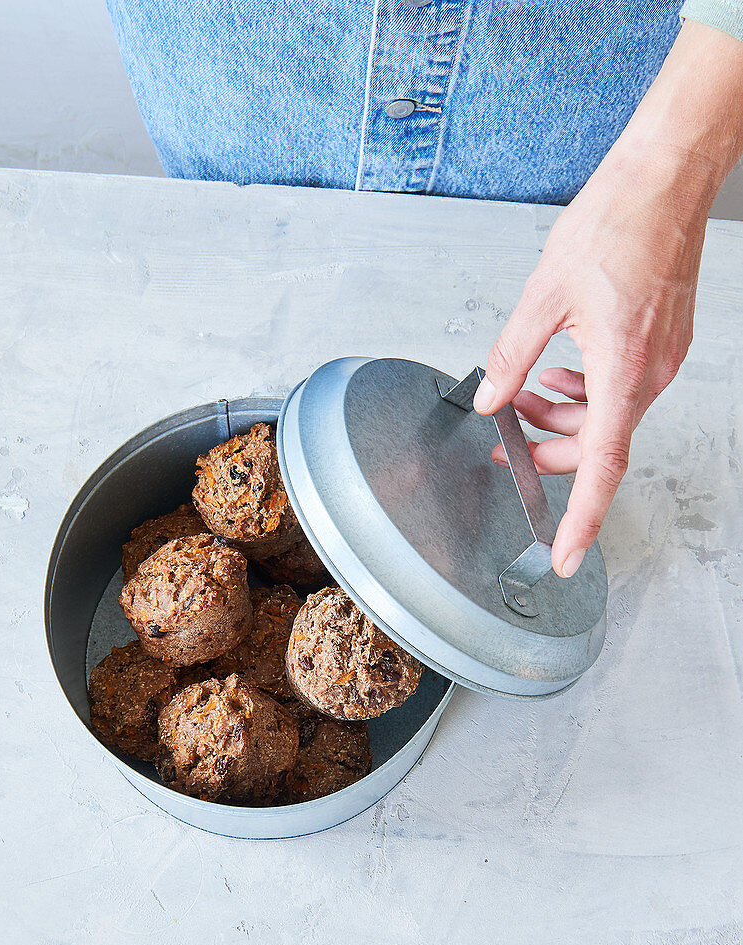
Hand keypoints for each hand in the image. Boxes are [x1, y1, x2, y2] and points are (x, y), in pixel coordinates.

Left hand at [472, 18, 742, 577]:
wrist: (666, 178)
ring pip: (606, 417)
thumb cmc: (616, 223)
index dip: (582, 518)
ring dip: (561, 418)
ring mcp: (660, 360)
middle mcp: (650, 374)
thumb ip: (511, 357)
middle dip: (548, 451)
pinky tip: (555, 376)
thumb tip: (490, 397)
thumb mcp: (542, 295)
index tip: (566, 555)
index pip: (602, 466)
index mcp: (624, 370)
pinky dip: (584, 395)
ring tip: (520, 396)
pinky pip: (619, 390)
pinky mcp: (660, 343)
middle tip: (504, 442)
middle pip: (598, 445)